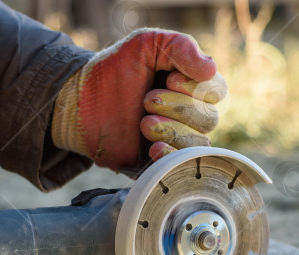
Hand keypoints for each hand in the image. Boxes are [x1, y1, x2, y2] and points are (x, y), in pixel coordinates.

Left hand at [51, 29, 227, 170]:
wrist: (80, 102)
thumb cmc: (114, 70)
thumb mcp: (146, 44)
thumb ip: (180, 47)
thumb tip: (211, 69)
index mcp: (192, 86)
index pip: (217, 91)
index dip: (198, 88)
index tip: (169, 79)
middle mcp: (190, 115)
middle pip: (209, 118)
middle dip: (179, 109)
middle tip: (146, 100)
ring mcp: (176, 140)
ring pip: (198, 143)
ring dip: (172, 131)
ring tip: (143, 123)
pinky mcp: (161, 162)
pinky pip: (181, 166)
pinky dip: (171, 157)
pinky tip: (153, 149)